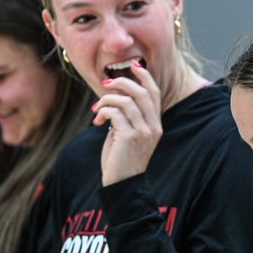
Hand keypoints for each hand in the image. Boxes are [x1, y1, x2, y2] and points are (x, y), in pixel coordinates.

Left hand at [94, 63, 163, 185]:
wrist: (122, 186)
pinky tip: (98, 122)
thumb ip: (127, 117)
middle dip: (121, 83)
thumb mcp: (127, 135)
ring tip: (97, 110)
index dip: (144, 77)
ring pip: (126, 101)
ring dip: (107, 100)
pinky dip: (103, 112)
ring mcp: (143, 132)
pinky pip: (115, 112)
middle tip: (106, 86)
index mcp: (156, 125)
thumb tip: (115, 97)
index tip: (132, 66)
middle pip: (141, 92)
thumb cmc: (121, 161)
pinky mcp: (129, 136)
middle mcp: (153, 127)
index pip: (153, 93)